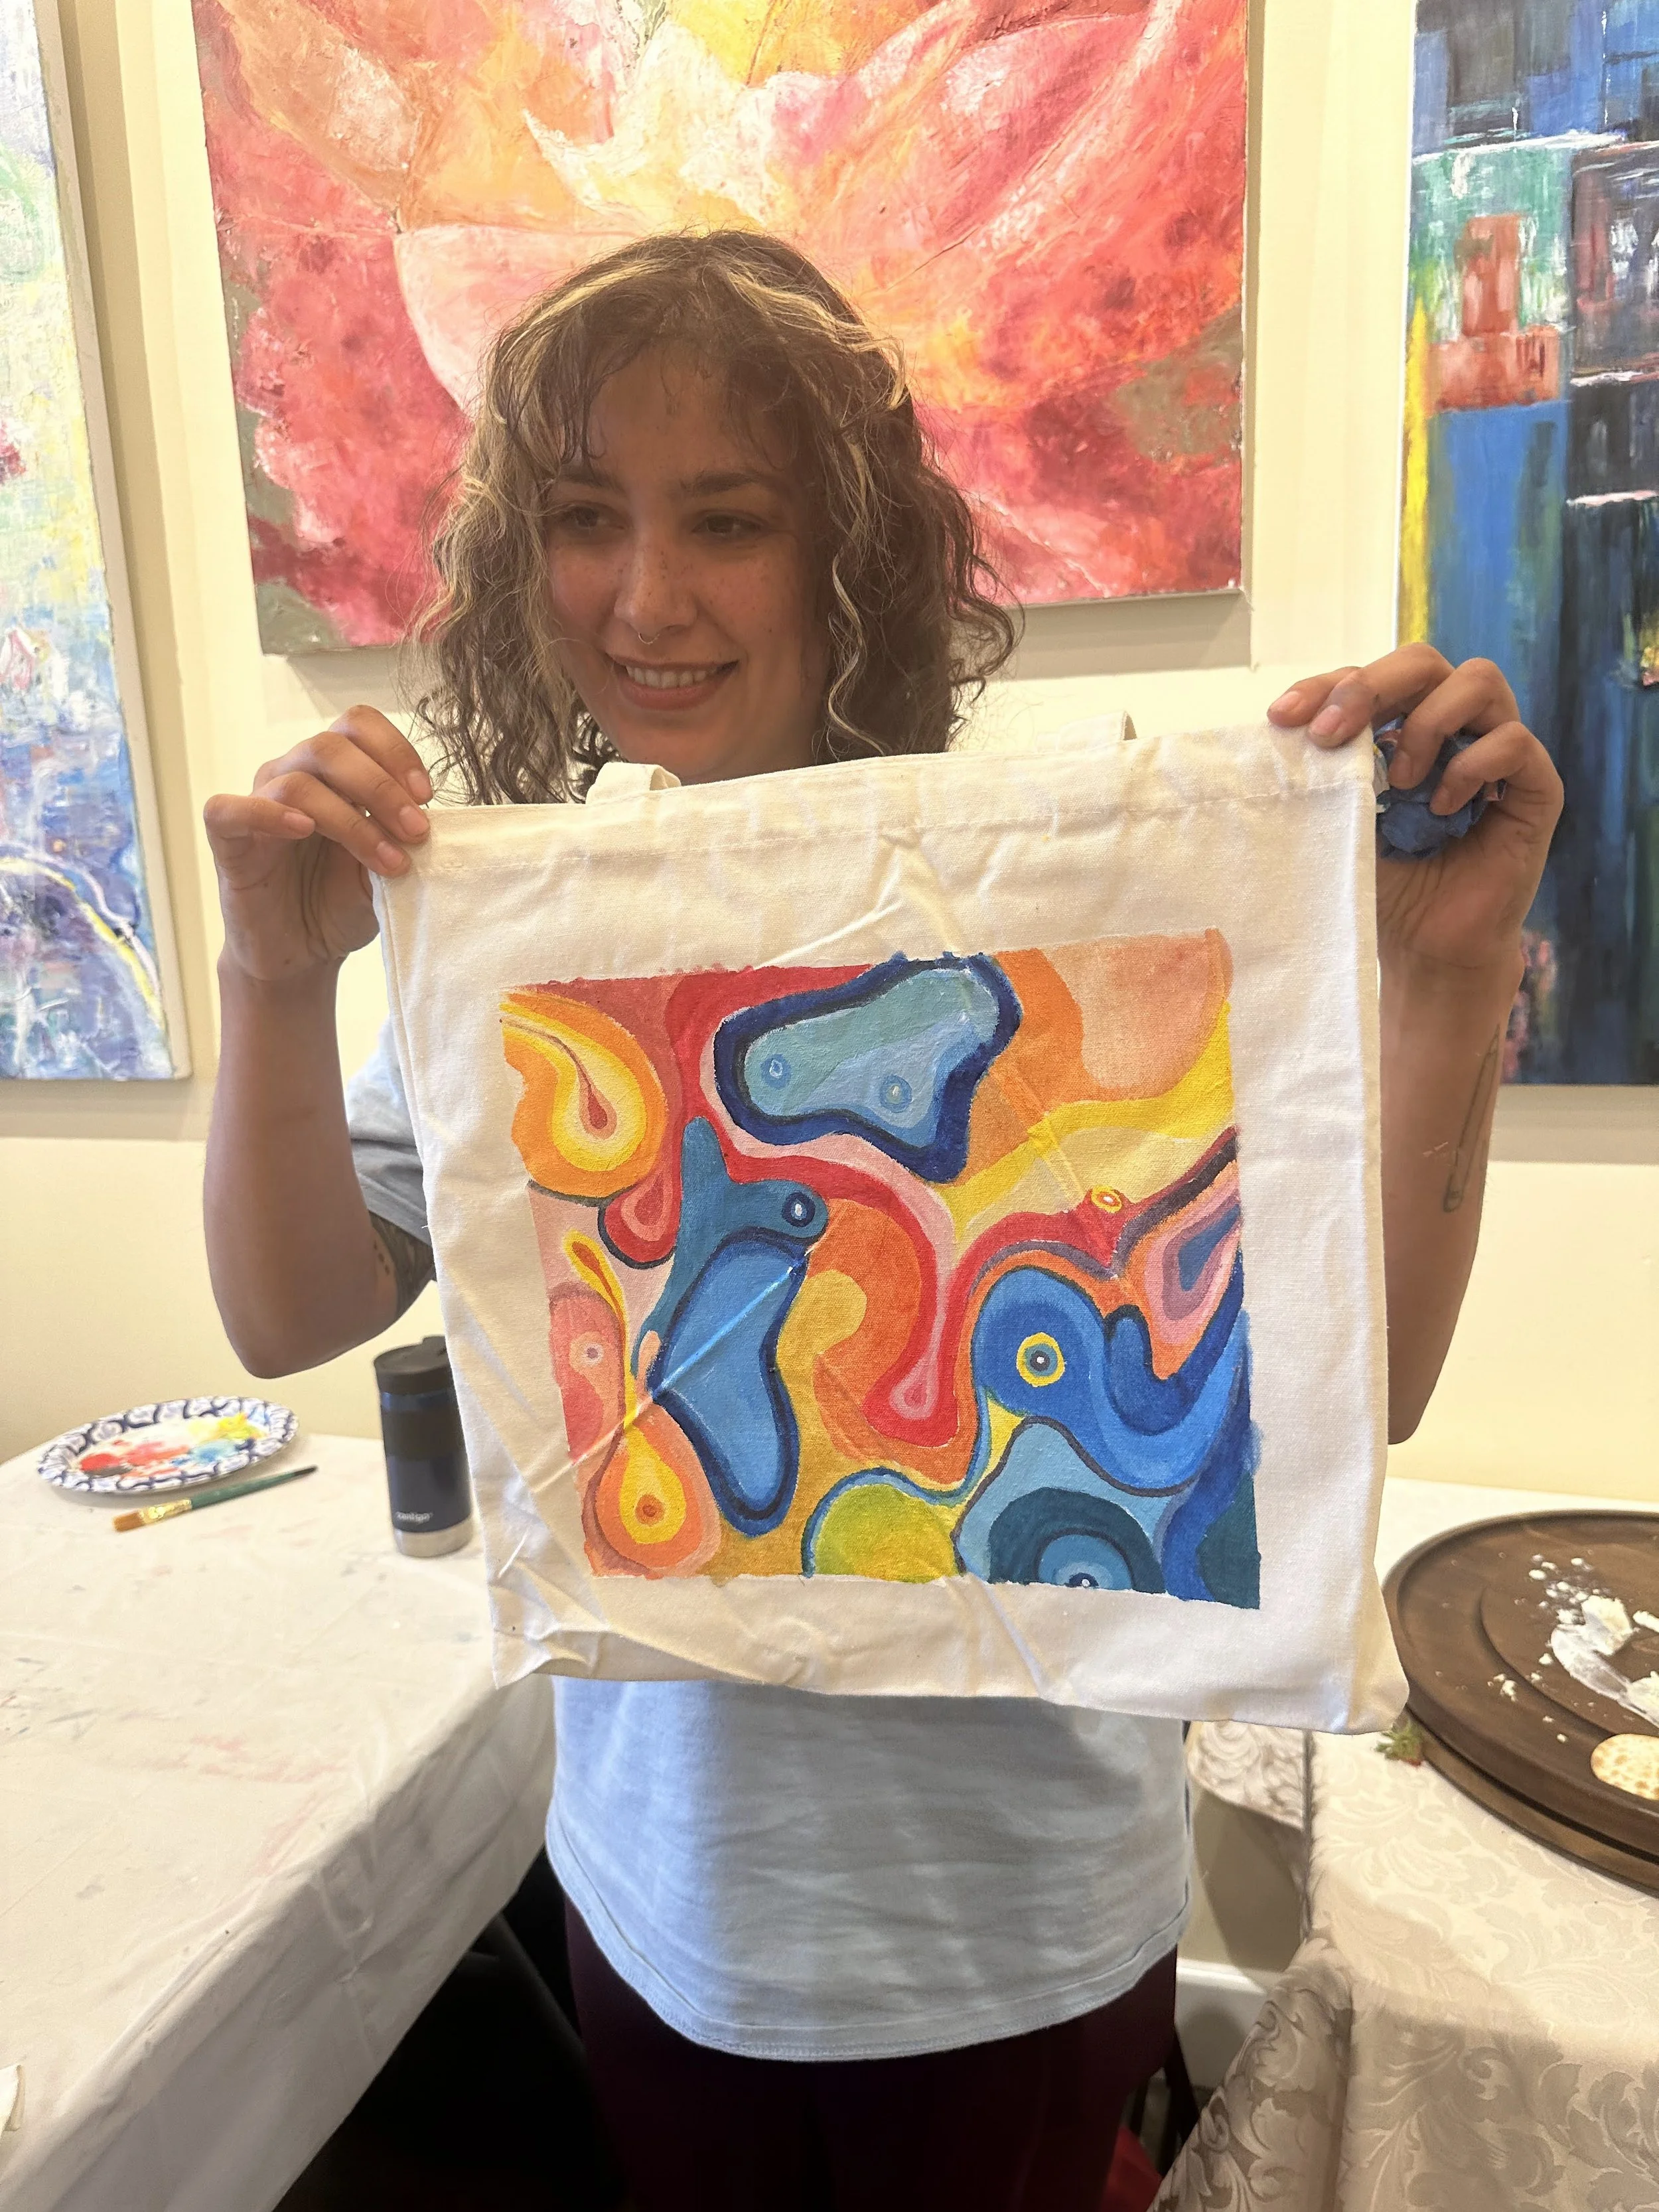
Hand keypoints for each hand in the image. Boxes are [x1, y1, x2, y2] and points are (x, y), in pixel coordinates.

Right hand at [203, 706, 431, 986]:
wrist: (301, 953)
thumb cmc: (340, 903)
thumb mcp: (385, 870)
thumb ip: (401, 840)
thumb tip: (433, 821)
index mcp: (333, 773)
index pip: (357, 725)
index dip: (394, 750)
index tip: (426, 796)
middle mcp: (293, 776)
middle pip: (330, 747)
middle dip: (382, 787)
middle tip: (416, 831)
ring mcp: (258, 804)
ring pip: (297, 783)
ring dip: (351, 821)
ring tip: (388, 861)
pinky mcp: (228, 840)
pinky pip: (230, 810)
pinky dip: (268, 814)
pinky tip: (305, 831)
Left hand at [1269, 645, 1562, 986]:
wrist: (1426, 946)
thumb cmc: (1385, 881)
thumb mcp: (1342, 819)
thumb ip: (1327, 772)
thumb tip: (1282, 731)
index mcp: (1404, 726)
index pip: (1370, 676)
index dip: (1326, 686)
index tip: (1282, 718)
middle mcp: (1454, 727)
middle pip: (1424, 661)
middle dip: (1372, 686)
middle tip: (1333, 735)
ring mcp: (1498, 751)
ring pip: (1479, 680)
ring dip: (1426, 724)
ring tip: (1401, 781)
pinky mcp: (1535, 787)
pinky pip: (1514, 742)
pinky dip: (1472, 765)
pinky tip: (1442, 808)